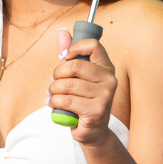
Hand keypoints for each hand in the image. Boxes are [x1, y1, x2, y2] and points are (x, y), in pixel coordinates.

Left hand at [49, 30, 118, 146]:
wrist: (93, 131)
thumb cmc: (82, 100)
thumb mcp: (76, 76)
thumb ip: (69, 54)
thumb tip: (62, 32)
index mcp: (106, 67)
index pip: (93, 45)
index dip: (74, 48)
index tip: (64, 58)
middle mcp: (109, 80)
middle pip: (74, 66)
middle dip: (57, 75)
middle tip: (54, 83)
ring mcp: (105, 96)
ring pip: (67, 85)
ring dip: (53, 91)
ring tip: (53, 96)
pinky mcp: (96, 110)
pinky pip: (66, 100)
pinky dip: (54, 102)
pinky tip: (55, 105)